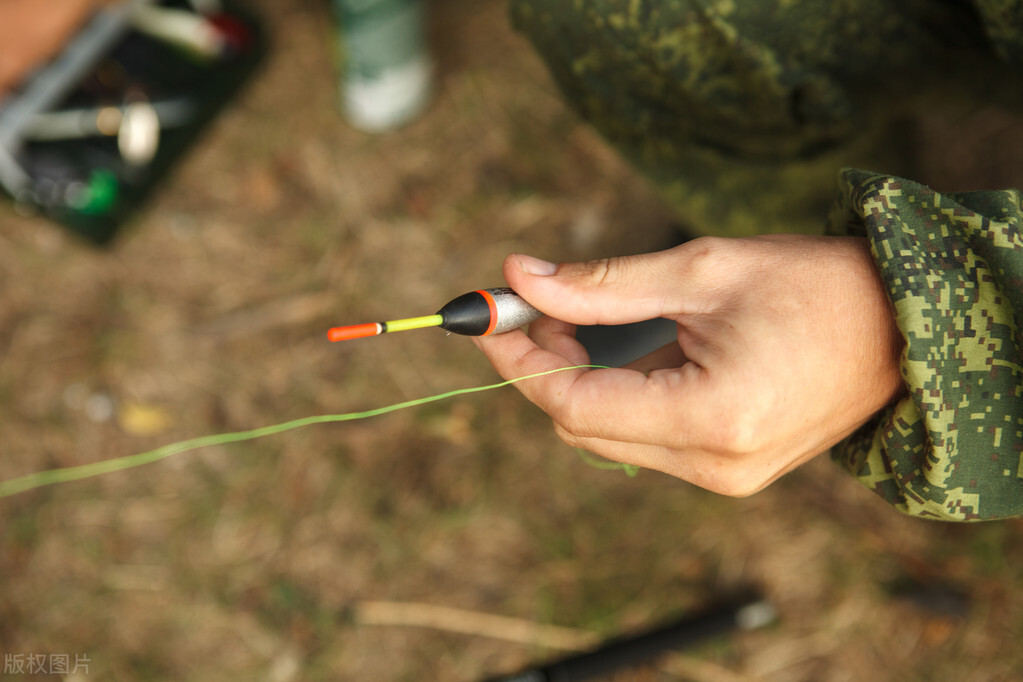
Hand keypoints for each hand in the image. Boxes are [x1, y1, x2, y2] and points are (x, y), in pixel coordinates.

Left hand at [473, 235, 904, 495]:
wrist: (903, 327)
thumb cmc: (816, 286)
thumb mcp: (702, 270)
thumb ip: (603, 285)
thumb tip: (521, 275)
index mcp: (710, 418)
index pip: (572, 403)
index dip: (518, 358)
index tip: (485, 314)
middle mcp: (713, 465)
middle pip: (583, 426)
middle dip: (543, 365)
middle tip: (530, 304)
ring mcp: (723, 476)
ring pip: (609, 435)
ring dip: (578, 378)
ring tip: (572, 317)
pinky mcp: (729, 468)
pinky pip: (646, 436)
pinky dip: (618, 392)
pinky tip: (618, 345)